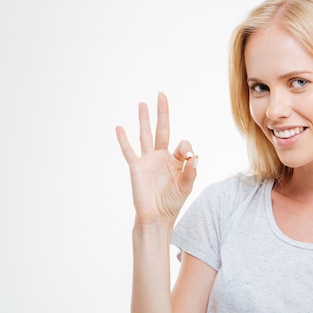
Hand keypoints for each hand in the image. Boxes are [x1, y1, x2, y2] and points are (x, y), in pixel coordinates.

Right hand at [116, 92, 197, 228]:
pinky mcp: (136, 167)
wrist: (156, 217)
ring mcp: (148, 160)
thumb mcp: (186, 186)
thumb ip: (191, 171)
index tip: (188, 157)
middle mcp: (161, 157)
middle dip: (162, 113)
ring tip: (142, 103)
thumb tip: (193, 155)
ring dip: (143, 119)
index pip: (182, 144)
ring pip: (145, 135)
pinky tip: (119, 127)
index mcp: (176, 160)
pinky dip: (123, 140)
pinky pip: (129, 151)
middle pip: (162, 129)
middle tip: (161, 95)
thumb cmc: (172, 203)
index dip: (186, 147)